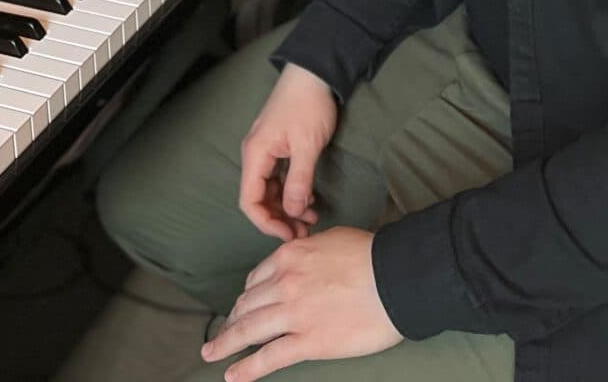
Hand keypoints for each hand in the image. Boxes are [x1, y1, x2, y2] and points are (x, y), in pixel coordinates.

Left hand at [201, 227, 401, 380]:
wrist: (396, 278)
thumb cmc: (372, 255)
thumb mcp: (332, 239)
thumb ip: (310, 251)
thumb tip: (305, 259)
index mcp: (290, 256)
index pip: (257, 279)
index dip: (248, 295)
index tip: (243, 305)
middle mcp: (285, 283)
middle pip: (247, 304)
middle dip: (233, 318)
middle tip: (224, 331)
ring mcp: (294, 314)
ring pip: (249, 329)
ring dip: (225, 342)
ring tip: (211, 353)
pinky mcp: (308, 341)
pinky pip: (269, 357)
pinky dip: (247, 368)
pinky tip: (233, 376)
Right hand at [237, 64, 337, 240]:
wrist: (314, 73)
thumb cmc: (308, 105)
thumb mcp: (307, 146)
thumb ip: (298, 181)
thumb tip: (292, 212)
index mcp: (256, 154)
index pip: (249, 200)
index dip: (266, 223)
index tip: (289, 234)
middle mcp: (256, 154)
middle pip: (259, 198)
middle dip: (279, 219)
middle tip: (304, 232)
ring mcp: (266, 151)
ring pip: (270, 190)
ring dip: (287, 208)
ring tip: (311, 220)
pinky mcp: (278, 148)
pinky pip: (278, 178)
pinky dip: (291, 192)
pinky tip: (309, 201)